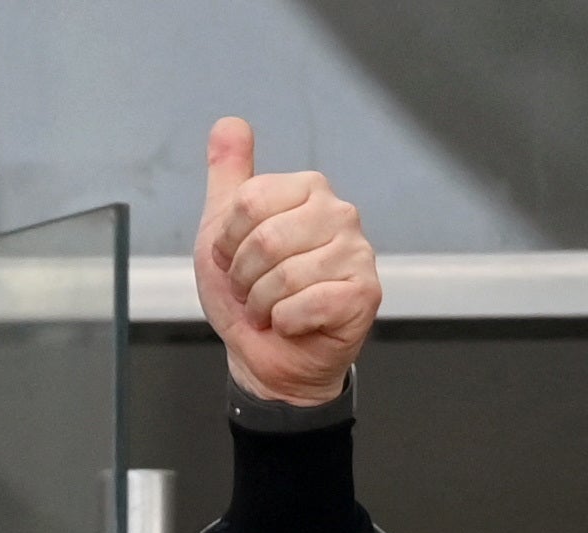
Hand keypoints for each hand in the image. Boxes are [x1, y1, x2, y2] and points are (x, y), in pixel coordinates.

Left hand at [195, 116, 378, 408]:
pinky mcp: (364, 293)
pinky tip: (293, 323)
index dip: (227, 243)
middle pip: (265, 239)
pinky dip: (284, 323)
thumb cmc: (250, 294)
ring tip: (272, 308)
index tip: (234, 260)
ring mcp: (357, 252)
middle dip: (244, 277)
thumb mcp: (223, 232)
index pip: (249, 202)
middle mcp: (339, 213)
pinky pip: (305, 305)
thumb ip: (229, 177)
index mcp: (308, 189)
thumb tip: (229, 123)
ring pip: (284, 276)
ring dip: (263, 304)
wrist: (266, 355)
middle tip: (254, 291)